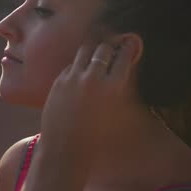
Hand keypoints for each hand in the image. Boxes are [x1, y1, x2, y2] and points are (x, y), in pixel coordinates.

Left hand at [39, 39, 134, 159]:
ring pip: (85, 50)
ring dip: (93, 50)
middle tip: (113, 45)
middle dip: (110, 46)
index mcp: (113, 87)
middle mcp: (94, 78)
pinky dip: (78, 64)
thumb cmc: (97, 138)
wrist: (65, 148)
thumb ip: (121, 88)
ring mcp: (74, 78)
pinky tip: (81, 69)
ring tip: (96, 52)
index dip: (129, 47)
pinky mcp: (59, 80)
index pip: (123, 56)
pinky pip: (71, 64)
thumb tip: (124, 68)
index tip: (131, 42)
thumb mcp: (117, 113)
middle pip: (104, 49)